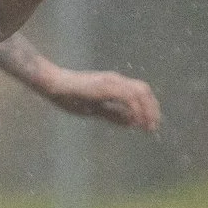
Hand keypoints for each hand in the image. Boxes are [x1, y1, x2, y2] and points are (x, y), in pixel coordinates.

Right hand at [41, 67, 160, 130]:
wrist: (53, 84)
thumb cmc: (69, 96)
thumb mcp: (95, 109)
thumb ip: (113, 115)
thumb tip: (132, 123)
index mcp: (114, 83)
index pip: (140, 92)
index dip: (149, 107)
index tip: (150, 125)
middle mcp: (116, 80)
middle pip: (144, 90)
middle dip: (153, 109)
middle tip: (154, 127)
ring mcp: (111, 81)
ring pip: (140, 92)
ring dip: (148, 109)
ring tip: (149, 126)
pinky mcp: (106, 86)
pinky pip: (128, 97)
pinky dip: (136, 109)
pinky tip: (136, 122)